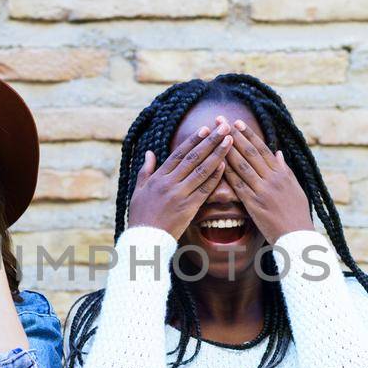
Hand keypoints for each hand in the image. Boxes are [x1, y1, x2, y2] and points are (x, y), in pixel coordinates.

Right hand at [126, 121, 232, 238]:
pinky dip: (215, 177)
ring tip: (229, 141)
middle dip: (210, 140)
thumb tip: (149, 152)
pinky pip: (204, 189)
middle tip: (223, 127)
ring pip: (202, 170)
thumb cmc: (141, 215)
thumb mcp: (138, 190)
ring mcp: (180, 195)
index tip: (205, 128)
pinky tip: (225, 165)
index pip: (179, 154)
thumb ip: (145, 170)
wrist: (145, 240)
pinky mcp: (189, 208)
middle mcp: (170, 183)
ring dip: (217, 154)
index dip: (193, 140)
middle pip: (193, 158)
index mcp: (158, 177)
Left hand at [224, 117, 313, 241]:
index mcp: (282, 173)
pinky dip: (228, 174)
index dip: (249, 135)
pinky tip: (217, 164)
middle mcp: (273, 179)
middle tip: (222, 121)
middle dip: (234, 135)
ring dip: (228, 150)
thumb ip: (284, 169)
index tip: (238, 123)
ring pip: (242, 166)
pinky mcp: (255, 204)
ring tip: (216, 137)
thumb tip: (278, 153)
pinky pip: (238, 186)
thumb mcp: (295, 187)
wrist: (298, 236)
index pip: (262, 149)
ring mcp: (263, 191)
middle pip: (250, 153)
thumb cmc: (297, 213)